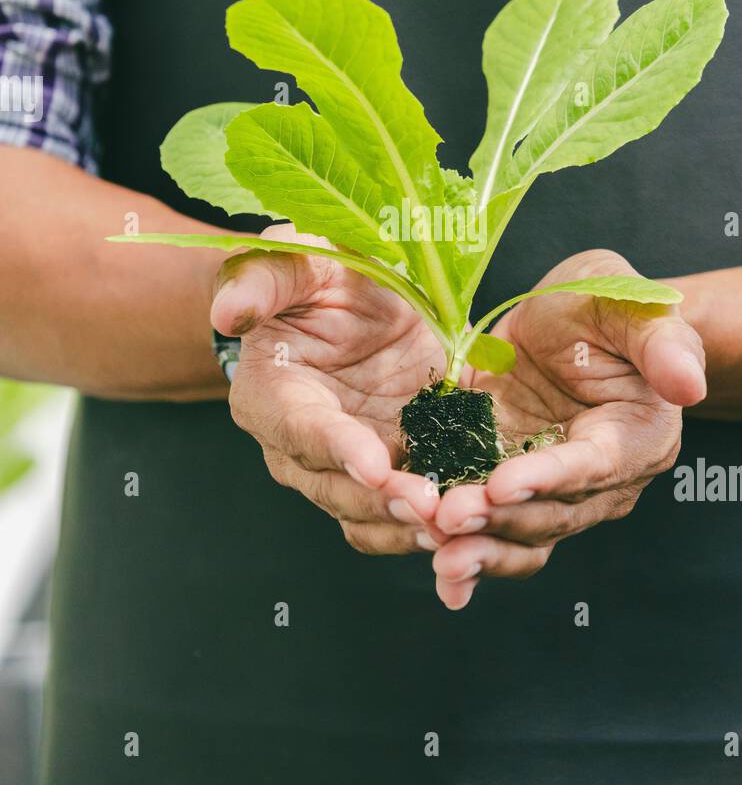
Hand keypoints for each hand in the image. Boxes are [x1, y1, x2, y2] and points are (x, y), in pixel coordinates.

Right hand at [210, 226, 449, 554]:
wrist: (362, 293)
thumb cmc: (320, 272)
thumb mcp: (297, 259)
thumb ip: (262, 278)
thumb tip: (227, 312)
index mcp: (268, 395)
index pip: (300, 430)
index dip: (338, 450)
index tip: (376, 465)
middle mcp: (299, 446)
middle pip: (336, 488)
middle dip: (383, 501)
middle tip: (430, 507)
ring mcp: (348, 465)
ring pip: (369, 515)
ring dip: (410, 525)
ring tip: (455, 523)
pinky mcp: (392, 469)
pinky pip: (406, 514)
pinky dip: (435, 525)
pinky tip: (473, 522)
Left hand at [431, 250, 706, 609]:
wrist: (569, 320)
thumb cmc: (608, 306)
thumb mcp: (632, 305)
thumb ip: (663, 342)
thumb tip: (689, 385)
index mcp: (638, 438)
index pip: (592, 466)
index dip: (548, 477)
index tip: (504, 481)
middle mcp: (600, 480)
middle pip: (552, 512)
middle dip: (500, 518)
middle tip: (448, 516)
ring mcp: (552, 491)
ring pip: (522, 535)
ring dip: (479, 546)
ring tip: (435, 546)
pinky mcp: (509, 489)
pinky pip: (491, 531)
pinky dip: (463, 550)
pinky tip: (433, 563)